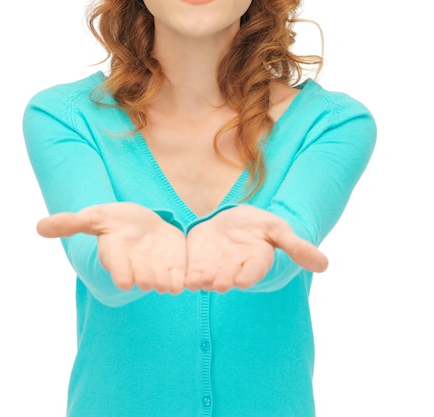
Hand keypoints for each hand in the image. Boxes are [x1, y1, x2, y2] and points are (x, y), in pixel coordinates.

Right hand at [37, 203, 186, 293]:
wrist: (140, 225)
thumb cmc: (114, 222)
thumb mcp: (94, 217)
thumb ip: (71, 223)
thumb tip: (39, 226)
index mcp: (116, 255)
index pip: (117, 267)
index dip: (121, 272)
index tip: (125, 281)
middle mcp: (136, 267)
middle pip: (143, 276)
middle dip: (148, 278)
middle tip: (153, 281)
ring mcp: (157, 269)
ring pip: (164, 281)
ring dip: (169, 283)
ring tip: (174, 285)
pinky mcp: (176, 267)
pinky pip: (184, 276)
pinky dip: (188, 278)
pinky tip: (193, 278)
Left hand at [185, 205, 327, 291]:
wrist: (235, 222)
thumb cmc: (261, 227)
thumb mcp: (279, 230)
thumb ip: (297, 246)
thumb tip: (325, 264)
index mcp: (256, 261)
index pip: (254, 270)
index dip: (248, 274)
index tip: (243, 280)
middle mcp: (235, 269)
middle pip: (229, 276)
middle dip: (222, 279)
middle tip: (217, 283)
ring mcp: (216, 268)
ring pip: (208, 277)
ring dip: (201, 281)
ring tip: (195, 281)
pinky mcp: (198, 263)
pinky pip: (191, 271)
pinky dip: (186, 275)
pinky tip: (181, 277)